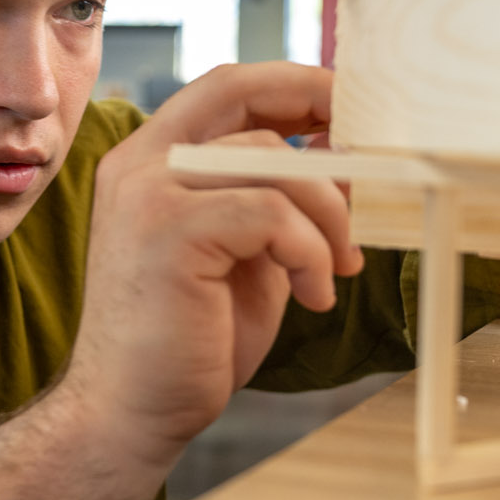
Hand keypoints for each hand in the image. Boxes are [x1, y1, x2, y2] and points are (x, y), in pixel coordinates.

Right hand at [58, 63, 364, 470]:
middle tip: (369, 149)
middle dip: (315, 105)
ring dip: (327, 214)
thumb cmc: (190, 341)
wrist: (130, 414)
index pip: (224, 88)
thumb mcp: (245, 253)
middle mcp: (139, 164)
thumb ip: (277, 200)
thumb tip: (342, 156)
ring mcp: (149, 193)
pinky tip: (314, 295)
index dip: (292, 85)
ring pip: (270, 159)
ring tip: (337, 267)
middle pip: (239, 92)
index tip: (347, 108)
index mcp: (148, 162)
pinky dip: (310, 252)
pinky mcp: (170, 232)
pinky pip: (271, 213)